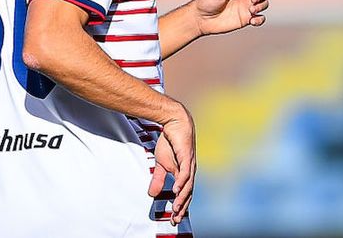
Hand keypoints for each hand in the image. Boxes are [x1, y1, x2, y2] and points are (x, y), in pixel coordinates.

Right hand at [148, 104, 195, 225]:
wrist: (175, 123)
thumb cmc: (171, 142)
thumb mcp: (161, 164)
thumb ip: (158, 179)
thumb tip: (152, 194)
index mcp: (184, 174)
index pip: (183, 194)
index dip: (179, 206)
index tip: (174, 219)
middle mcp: (189, 171)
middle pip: (188, 193)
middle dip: (182, 207)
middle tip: (176, 219)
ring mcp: (189, 164)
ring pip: (188, 185)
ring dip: (182, 198)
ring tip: (176, 209)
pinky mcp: (187, 156)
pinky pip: (185, 172)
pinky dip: (182, 182)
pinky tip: (177, 190)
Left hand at [192, 0, 268, 35]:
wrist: (201, 19)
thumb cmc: (208, 1)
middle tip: (252, 0)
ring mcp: (247, 7)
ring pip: (264, 4)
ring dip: (261, 6)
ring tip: (251, 10)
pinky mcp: (246, 19)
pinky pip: (260, 19)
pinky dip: (260, 20)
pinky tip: (252, 21)